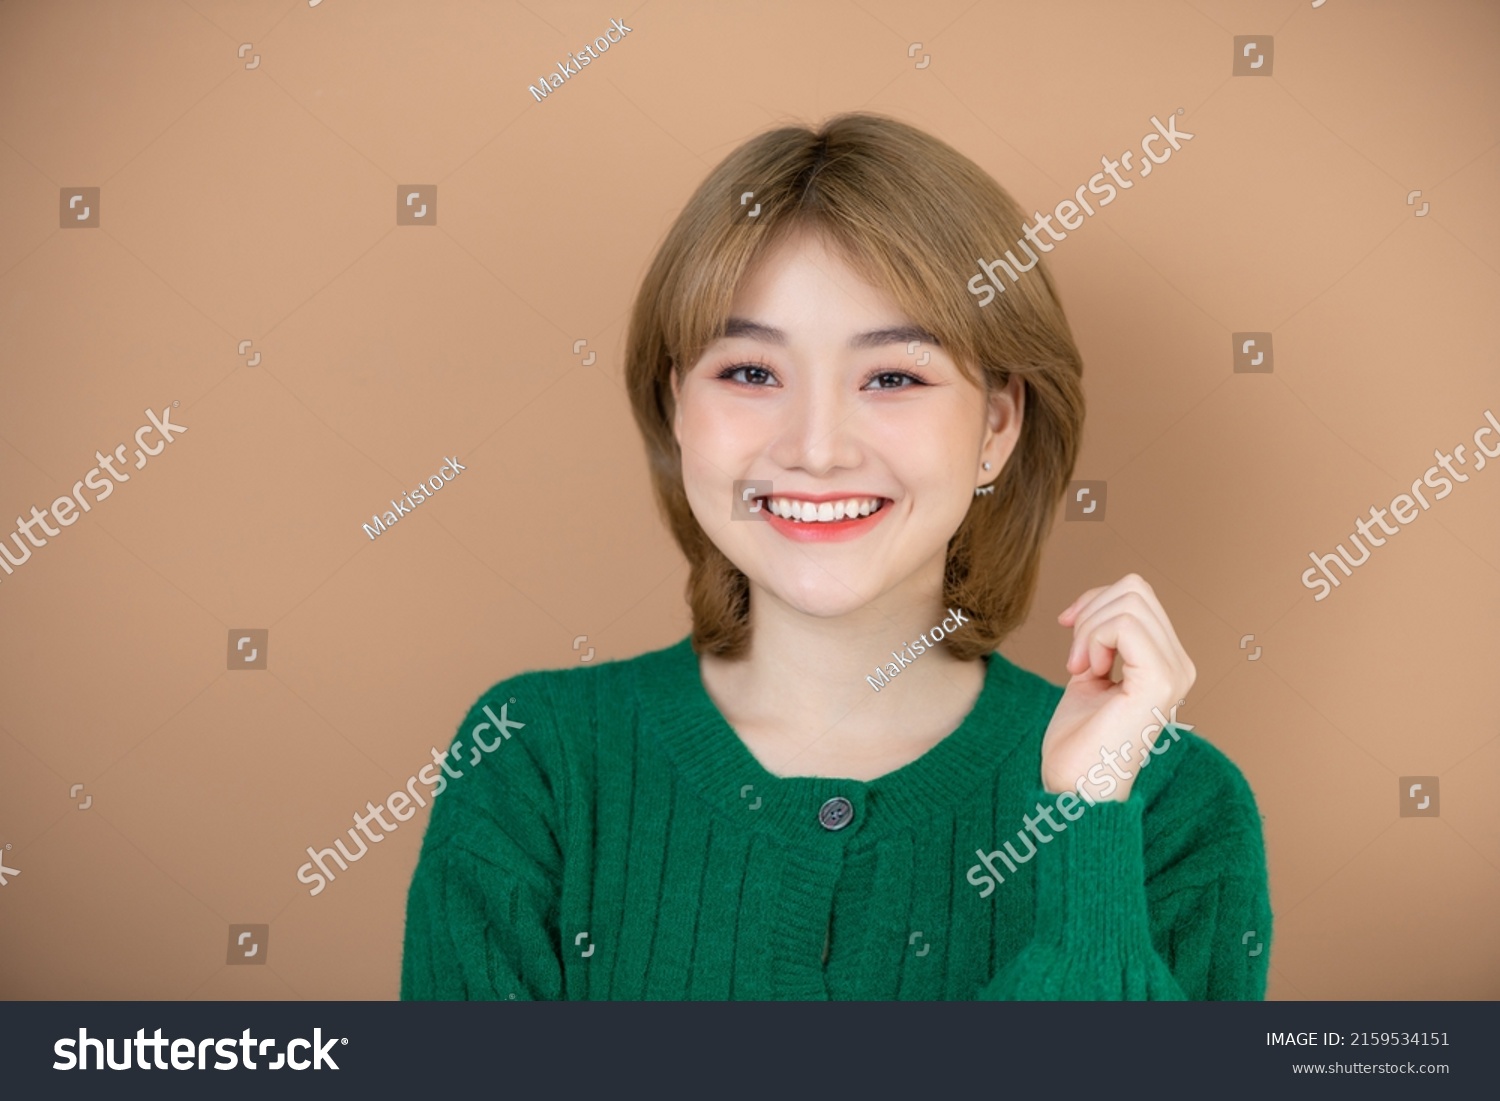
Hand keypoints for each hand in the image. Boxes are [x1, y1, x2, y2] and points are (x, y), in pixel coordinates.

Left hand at [1039, 574, 1195, 801]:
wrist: (1074, 788)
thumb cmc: (1077, 741)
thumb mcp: (1091, 674)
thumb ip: (1103, 639)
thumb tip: (1095, 602)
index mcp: (1166, 662)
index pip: (1137, 595)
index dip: (1094, 602)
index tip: (1068, 630)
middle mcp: (1180, 665)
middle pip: (1135, 589)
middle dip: (1090, 612)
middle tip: (1075, 659)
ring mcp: (1174, 673)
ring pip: (1130, 601)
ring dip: (1090, 629)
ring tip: (1081, 669)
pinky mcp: (1159, 682)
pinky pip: (1125, 625)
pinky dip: (1094, 640)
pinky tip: (1087, 674)